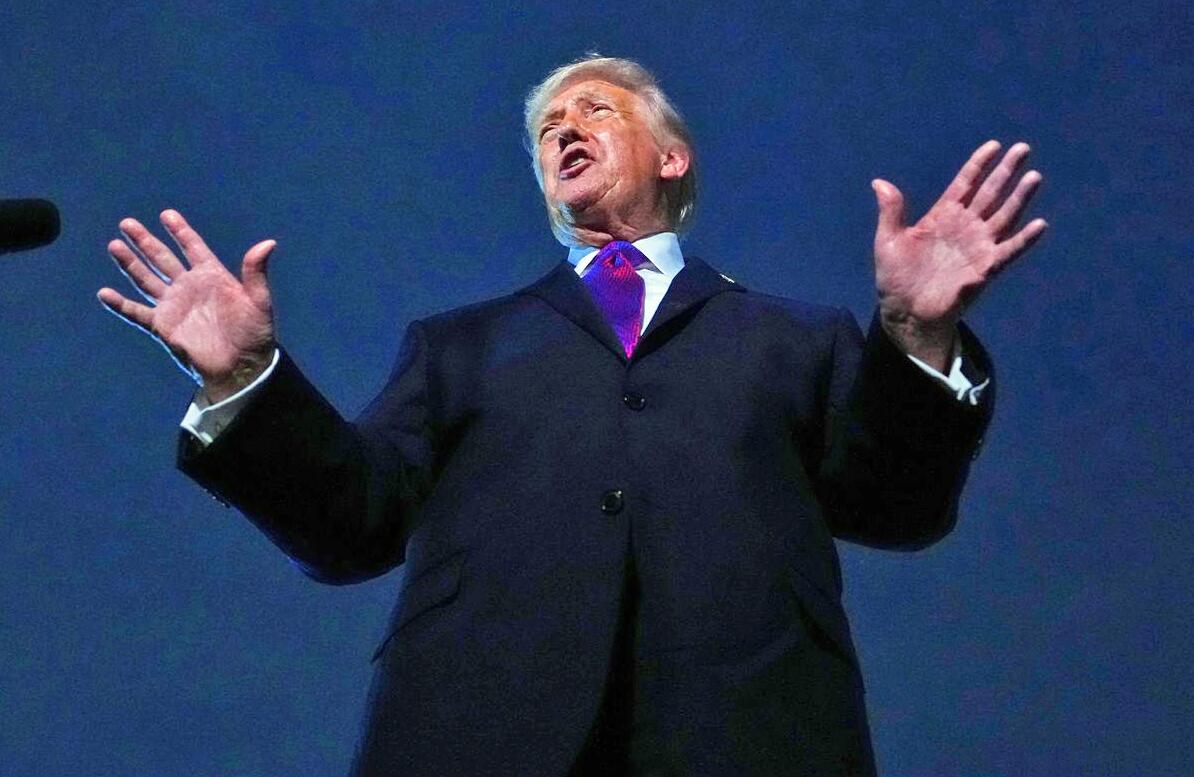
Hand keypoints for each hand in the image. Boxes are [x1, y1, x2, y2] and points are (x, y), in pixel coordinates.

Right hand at [98, 209, 276, 402]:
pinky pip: (138, 313)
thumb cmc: (254, 334)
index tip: (167, 214)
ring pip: (146, 279)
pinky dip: (121, 304)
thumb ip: (256, 272)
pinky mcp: (163, 326)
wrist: (241, 367)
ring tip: (115, 245)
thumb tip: (269, 243)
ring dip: (130, 263)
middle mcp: (189, 287)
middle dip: (146, 241)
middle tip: (128, 223)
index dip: (180, 231)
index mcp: (212, 276)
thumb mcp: (259, 301)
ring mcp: (174, 305)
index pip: (193, 248)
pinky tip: (105, 293)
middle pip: (163, 258)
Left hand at [871, 140, 1046, 369]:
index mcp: (942, 215)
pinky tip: (1039, 225)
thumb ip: (891, 211)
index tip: (994, 146)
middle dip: (1006, 171)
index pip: (965, 183)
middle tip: (1023, 148)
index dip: (979, 165)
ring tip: (1034, 176)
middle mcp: (964, 227)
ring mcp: (977, 246)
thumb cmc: (896, 278)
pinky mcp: (985, 269)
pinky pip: (1008, 251)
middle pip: (990, 193)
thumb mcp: (888, 241)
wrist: (905, 312)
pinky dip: (1024, 239)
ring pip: (1004, 216)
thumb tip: (879, 182)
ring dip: (1019, 197)